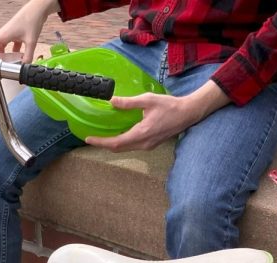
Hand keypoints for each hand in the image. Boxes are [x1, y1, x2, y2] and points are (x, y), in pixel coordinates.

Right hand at [0, 0, 57, 63]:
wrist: (38, 9)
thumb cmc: (32, 21)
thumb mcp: (31, 42)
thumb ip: (28, 56)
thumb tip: (25, 67)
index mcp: (3, 35)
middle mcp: (4, 34)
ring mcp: (10, 33)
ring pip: (3, 46)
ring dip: (6, 55)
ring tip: (10, 64)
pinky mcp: (16, 33)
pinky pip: (11, 44)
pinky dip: (14, 51)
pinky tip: (21, 57)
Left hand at [84, 81, 229, 151]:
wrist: (188, 114)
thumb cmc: (170, 106)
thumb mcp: (148, 100)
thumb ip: (129, 103)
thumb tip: (112, 101)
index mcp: (141, 134)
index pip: (116, 143)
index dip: (100, 142)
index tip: (88, 139)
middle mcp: (143, 144)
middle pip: (119, 148)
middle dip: (104, 144)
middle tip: (91, 138)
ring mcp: (148, 145)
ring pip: (126, 148)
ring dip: (113, 144)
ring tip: (102, 137)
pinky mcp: (151, 144)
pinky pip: (132, 146)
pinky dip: (122, 142)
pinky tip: (118, 134)